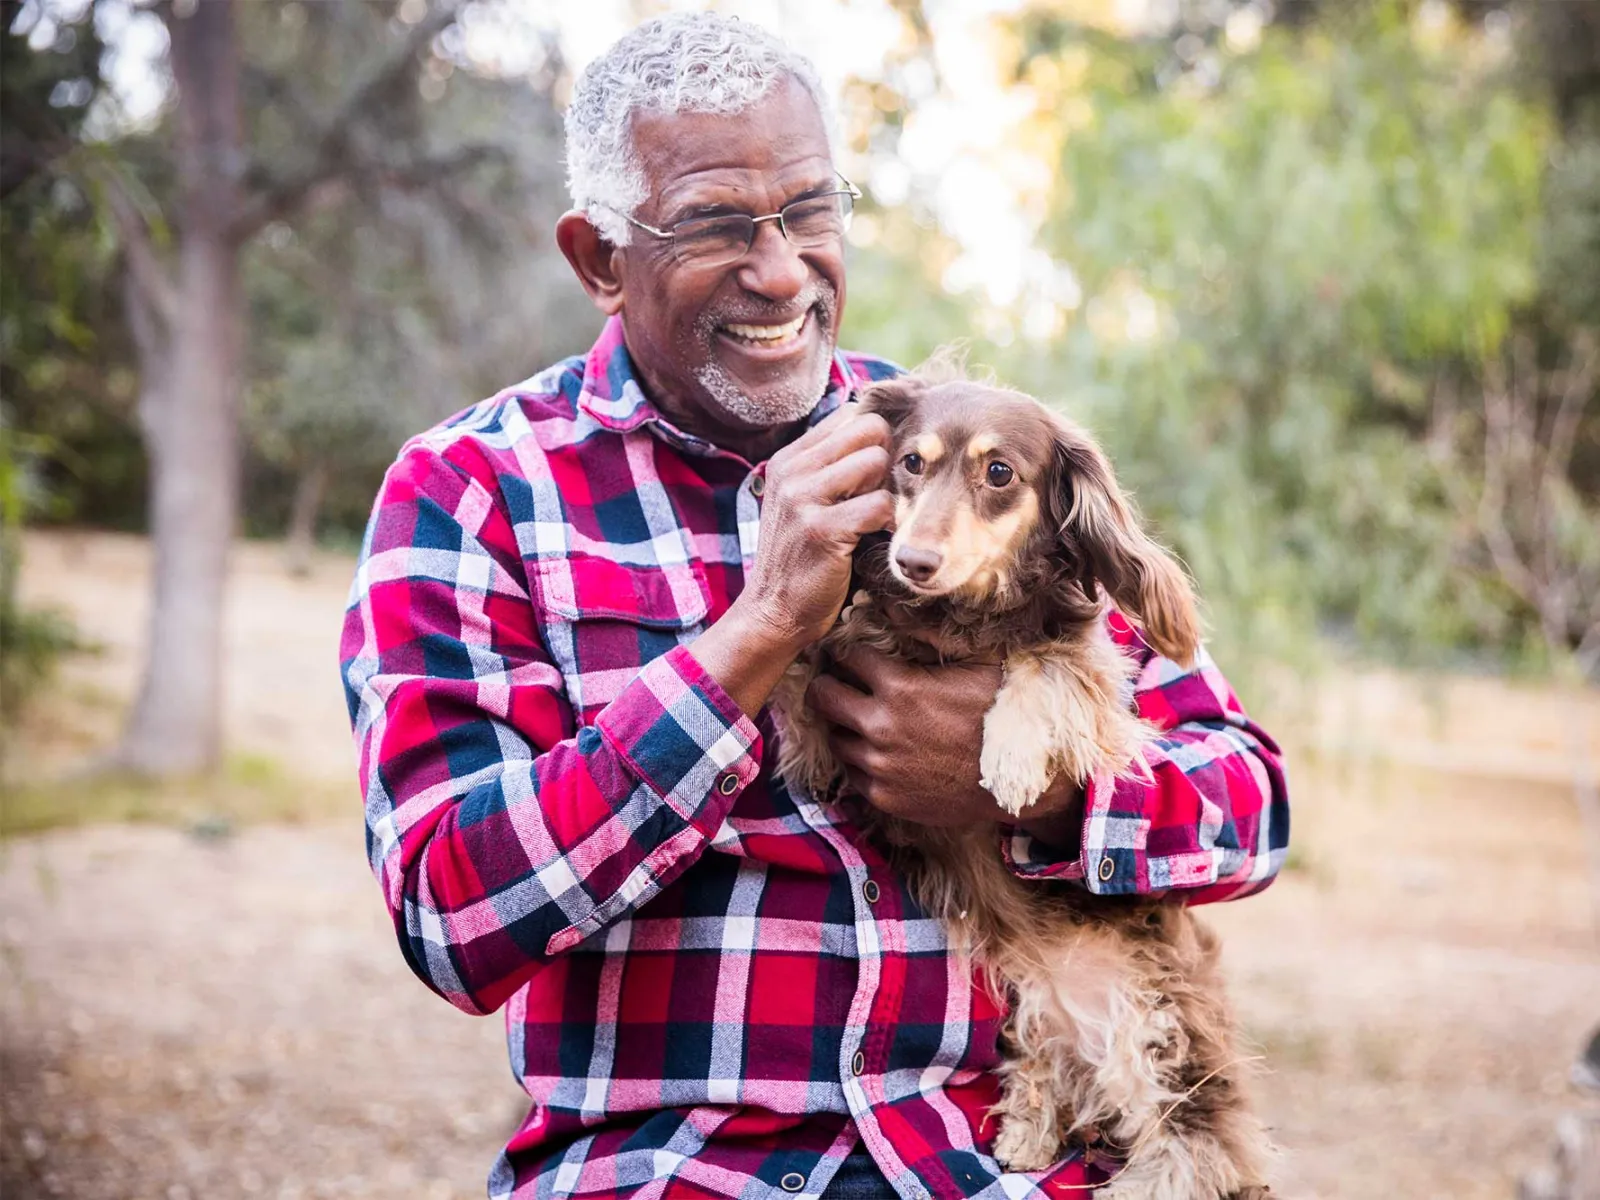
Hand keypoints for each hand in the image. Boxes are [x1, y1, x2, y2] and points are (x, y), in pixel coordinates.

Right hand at [690, 404, 891, 719]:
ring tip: (874, 519)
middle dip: (885, 461)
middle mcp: (792, 471)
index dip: (873, 442)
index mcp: (789, 459)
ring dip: (887, 491)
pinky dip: (889, 523)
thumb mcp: (801, 502)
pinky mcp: (822, 530)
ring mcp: (803, 498)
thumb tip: (877, 431)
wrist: (772, 611)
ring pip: (877, 461)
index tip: (872, 477)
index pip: (850, 415)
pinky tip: (876, 538)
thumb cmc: (800, 557)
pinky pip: (880, 505)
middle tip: (876, 496)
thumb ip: (828, 467)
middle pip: (869, 429)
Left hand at [806, 643, 1082, 837]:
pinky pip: (853, 773)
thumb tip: (896, 609)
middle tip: (835, 682)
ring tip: (858, 720)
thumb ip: (932, 637)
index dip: (849, 652)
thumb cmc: (1002, 716)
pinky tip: (878, 752)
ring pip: (834, 737)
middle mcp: (880, 726)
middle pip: (823, 696)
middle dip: (827, 684)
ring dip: (844, 726)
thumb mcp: (978, 664)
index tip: (851, 654)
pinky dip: (860, 760)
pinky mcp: (884, 796)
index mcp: (900, 687)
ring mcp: (879, 765)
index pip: (848, 657)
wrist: (1019, 782)